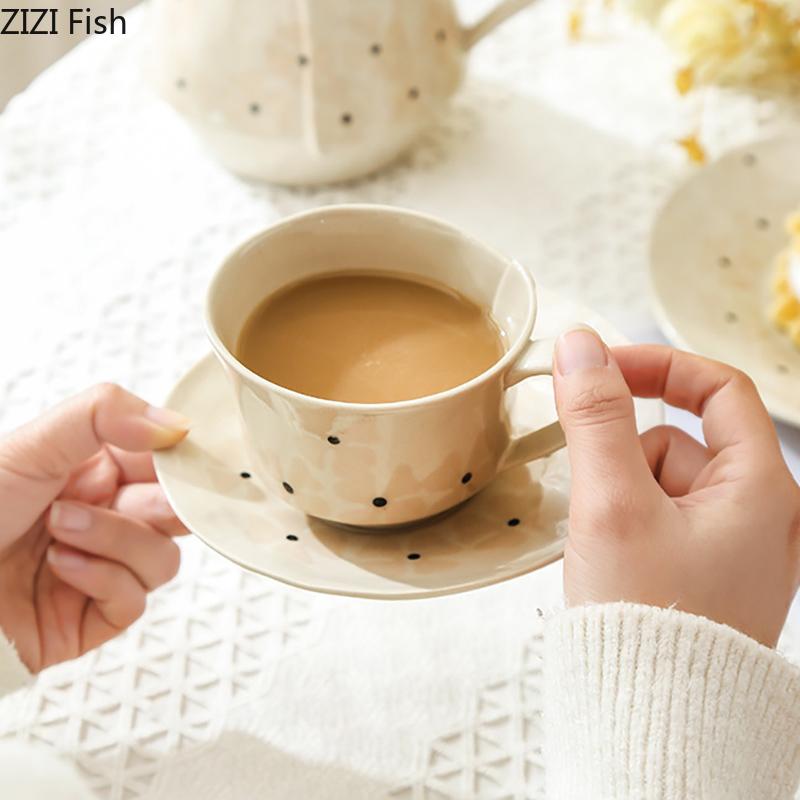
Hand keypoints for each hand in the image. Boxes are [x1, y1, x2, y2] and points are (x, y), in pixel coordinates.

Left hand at [0, 384, 188, 671]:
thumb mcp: (30, 446)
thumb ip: (103, 415)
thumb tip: (174, 424)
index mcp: (96, 472)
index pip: (166, 464)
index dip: (181, 464)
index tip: (185, 460)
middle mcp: (105, 519)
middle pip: (176, 514)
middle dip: (156, 506)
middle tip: (128, 500)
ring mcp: (103, 569)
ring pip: (163, 557)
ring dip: (118, 541)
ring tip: (61, 532)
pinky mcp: (94, 618)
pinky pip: (135, 601)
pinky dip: (103, 580)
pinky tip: (61, 567)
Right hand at [553, 332, 799, 646]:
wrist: (652, 724)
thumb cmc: (648, 624)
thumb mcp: (612, 504)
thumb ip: (596, 417)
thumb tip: (580, 346)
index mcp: (761, 490)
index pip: (717, 389)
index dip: (656, 366)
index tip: (600, 369)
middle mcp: (760, 515)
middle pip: (679, 438)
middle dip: (623, 453)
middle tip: (593, 490)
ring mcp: (733, 547)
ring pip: (662, 480)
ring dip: (620, 491)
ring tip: (604, 542)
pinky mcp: (704, 571)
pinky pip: (658, 516)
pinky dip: (626, 520)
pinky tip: (611, 560)